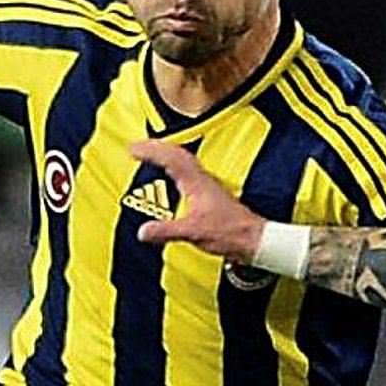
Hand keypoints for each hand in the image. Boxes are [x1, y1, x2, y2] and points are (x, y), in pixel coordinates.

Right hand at [130, 137, 263, 260]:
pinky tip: (172, 173)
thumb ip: (166, 231)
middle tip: (136, 147)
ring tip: (150, 153)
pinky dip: (175, 166)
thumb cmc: (229, 233)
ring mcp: (208, 184)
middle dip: (155, 147)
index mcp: (196, 183)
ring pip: (184, 160)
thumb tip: (143, 231)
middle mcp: (202, 179)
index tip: (133, 148)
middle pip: (176, 153)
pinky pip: (189, 170)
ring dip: (166, 153)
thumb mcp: (192, 232)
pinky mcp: (211, 193)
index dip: (150, 151)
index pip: (170, 158)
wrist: (253, 239)